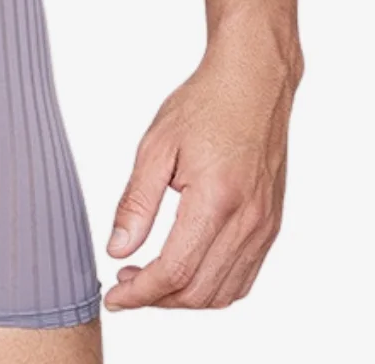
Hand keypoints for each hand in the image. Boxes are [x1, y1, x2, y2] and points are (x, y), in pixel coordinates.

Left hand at [103, 29, 301, 311]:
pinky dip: (212, 287)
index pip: (174, 270)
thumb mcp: (156, 145)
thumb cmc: (204, 105)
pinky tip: (185, 271)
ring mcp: (264, 227)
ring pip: (223, 292)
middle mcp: (247, 221)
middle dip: (157, 299)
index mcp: (216, 200)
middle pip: (198, 290)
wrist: (253, 84)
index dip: (140, 293)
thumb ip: (136, 202)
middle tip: (124, 285)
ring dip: (184, 298)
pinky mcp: (271, 225)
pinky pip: (243, 277)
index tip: (113, 297)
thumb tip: (117, 249)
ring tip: (149, 279)